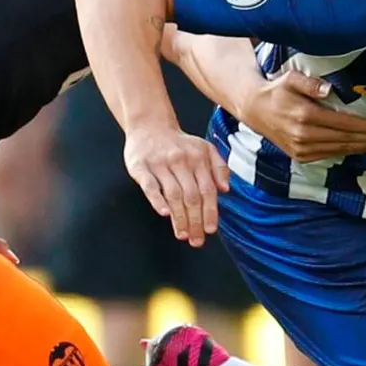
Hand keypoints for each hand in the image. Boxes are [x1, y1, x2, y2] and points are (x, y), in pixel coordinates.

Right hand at [124, 125, 230, 246]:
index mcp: (198, 158)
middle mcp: (181, 161)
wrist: (149, 125)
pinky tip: (164, 214)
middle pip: (191, 196)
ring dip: (179, 218)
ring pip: (173, 195)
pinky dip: (157, 200)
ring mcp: (160, 163)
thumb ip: (219, 168)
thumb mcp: (205, 148)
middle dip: (195, 221)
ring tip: (183, 234)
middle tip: (196, 240)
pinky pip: (150, 186)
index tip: (211, 230)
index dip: (210, 212)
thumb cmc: (179, 143)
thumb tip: (225, 189)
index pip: (207, 190)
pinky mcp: (141, 166)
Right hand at [237, 72, 365, 162]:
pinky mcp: (300, 156)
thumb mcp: (291, 79)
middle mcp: (304, 135)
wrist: (255, 110)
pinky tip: (358, 146)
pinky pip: (328, 154)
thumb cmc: (277, 90)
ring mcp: (301, 148)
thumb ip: (310, 83)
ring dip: (361, 146)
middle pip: (346, 139)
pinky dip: (345, 151)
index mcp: (305, 116)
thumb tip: (328, 89)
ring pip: (339, 149)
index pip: (345, 124)